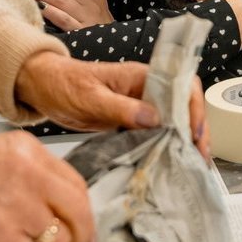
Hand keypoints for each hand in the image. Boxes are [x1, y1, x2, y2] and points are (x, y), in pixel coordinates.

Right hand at [0, 128, 93, 241]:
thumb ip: (25, 175)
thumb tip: (47, 210)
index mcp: (29, 150)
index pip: (75, 184)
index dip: (84, 213)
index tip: (84, 230)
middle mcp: (29, 172)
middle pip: (77, 212)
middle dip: (80, 240)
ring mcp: (14, 201)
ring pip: (57, 241)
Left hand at [16, 51, 210, 154]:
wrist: (42, 87)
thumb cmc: (64, 84)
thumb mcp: (90, 97)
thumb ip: (120, 108)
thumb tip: (154, 119)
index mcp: (142, 76)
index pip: (182, 85)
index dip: (194, 108)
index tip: (195, 134)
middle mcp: (146, 90)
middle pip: (183, 106)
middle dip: (195, 131)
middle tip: (199, 158)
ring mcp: (138, 107)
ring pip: (171, 122)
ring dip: (182, 142)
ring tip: (190, 165)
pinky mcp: (128, 123)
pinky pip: (153, 134)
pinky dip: (163, 148)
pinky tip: (167, 164)